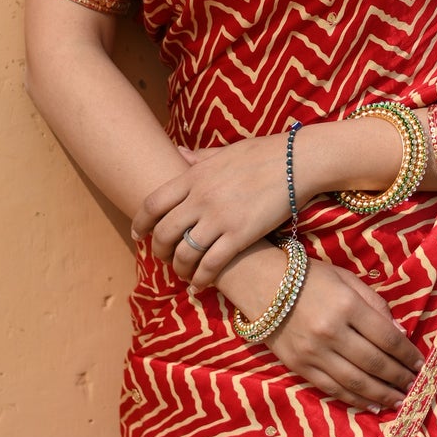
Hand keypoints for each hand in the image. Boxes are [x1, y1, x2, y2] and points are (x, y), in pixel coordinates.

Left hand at [130, 136, 291, 286]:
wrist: (298, 161)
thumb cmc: (264, 154)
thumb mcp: (224, 152)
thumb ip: (198, 158)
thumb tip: (177, 153)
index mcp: (194, 176)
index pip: (152, 204)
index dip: (140, 224)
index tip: (138, 235)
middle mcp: (200, 198)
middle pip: (164, 233)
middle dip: (158, 251)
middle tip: (164, 258)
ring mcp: (219, 218)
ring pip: (184, 254)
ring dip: (179, 269)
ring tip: (184, 274)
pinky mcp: (240, 236)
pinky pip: (211, 265)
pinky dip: (201, 278)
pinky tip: (200, 284)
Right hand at [214, 243, 424, 411]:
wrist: (261, 284)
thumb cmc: (310, 277)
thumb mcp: (347, 280)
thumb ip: (375, 304)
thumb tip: (400, 333)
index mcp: (347, 307)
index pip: (387, 338)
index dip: (407, 355)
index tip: (421, 364)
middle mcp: (331, 332)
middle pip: (374, 363)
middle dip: (399, 378)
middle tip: (416, 387)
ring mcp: (313, 353)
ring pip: (355, 382)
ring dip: (382, 394)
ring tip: (400, 401)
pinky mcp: (299, 367)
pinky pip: (332, 389)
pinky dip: (355, 400)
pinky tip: (372, 404)